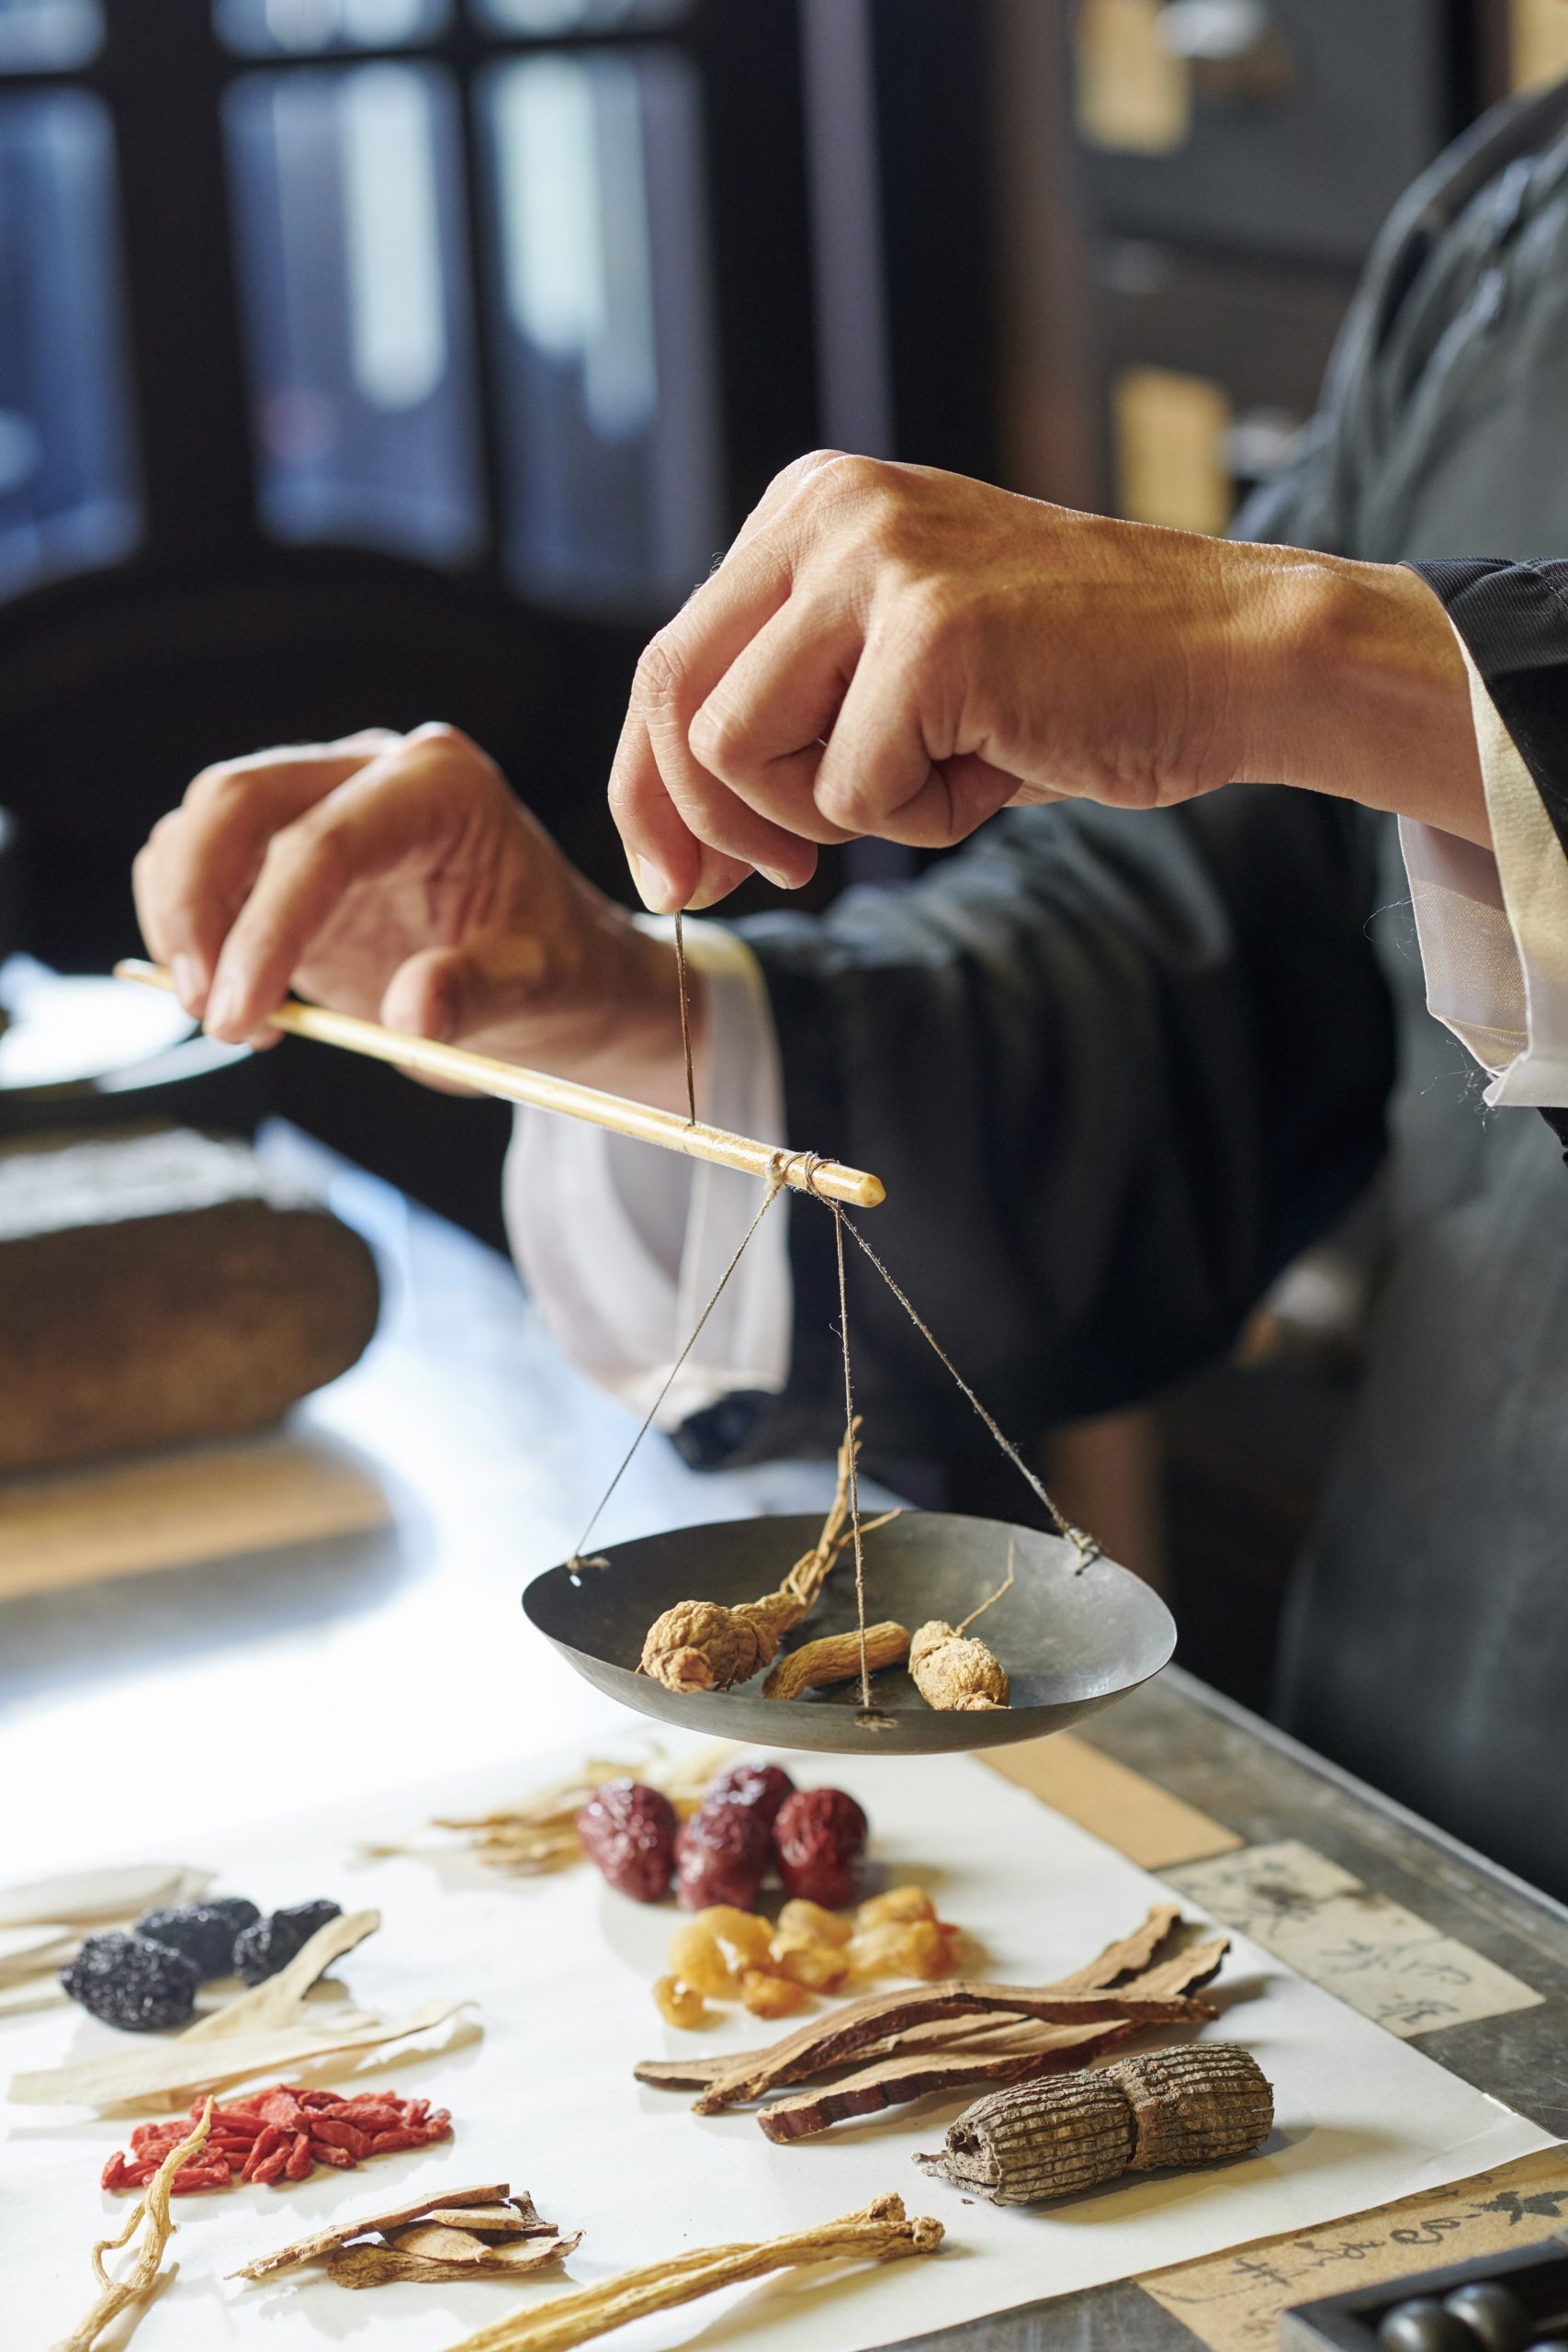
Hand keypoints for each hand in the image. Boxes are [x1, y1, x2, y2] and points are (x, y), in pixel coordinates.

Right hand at [133, 723, 694, 1109]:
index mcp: (442, 786)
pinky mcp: (282, 848)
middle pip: (235, 802)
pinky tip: (235, 1000)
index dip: (268, 930)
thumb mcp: (541, 990)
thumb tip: (411, 1014)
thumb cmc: (559, 973)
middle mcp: (371, 772)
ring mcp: (320, 801)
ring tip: (232, 1021)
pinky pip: (197, 864)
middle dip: (196, 908)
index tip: (238, 1017)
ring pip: (200, 827)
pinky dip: (185, 928)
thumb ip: (478, 995)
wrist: (560, 975)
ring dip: (182, 922)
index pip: (325, 841)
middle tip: (208, 1014)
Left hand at [609, 452, 1485, 907]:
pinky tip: (1003, 765)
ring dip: (831, 814)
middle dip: (701, 820)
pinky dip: (923, 818)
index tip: (681, 874)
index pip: (670, 659)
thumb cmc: (1075, 682)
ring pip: (735, 752)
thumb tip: (677, 831)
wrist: (1236, 657)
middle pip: (670, 700)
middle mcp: (828, 512)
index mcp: (812, 506)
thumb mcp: (904, 669)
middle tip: (769, 882)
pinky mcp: (929, 632)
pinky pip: (850, 792)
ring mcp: (876, 560)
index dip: (649, 787)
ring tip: (942, 781)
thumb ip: (795, 707)